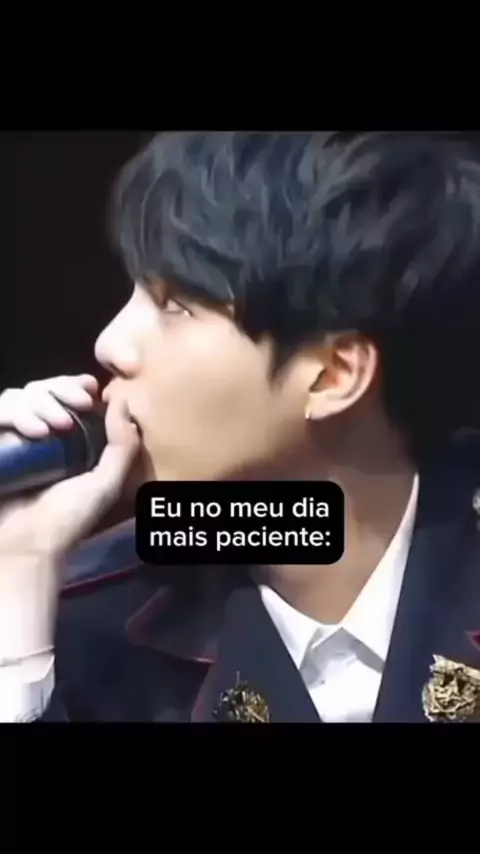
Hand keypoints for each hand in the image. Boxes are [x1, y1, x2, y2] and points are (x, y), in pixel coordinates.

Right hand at [0, 374, 139, 562]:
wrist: (26, 547)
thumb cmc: (68, 520)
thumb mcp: (106, 484)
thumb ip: (121, 446)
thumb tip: (125, 402)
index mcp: (68, 439)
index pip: (67, 394)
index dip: (75, 385)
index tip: (89, 389)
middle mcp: (39, 433)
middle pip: (43, 388)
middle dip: (61, 390)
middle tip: (78, 404)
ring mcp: (13, 438)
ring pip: (20, 395)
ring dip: (40, 402)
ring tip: (54, 428)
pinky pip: (0, 411)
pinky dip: (16, 413)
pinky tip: (35, 433)